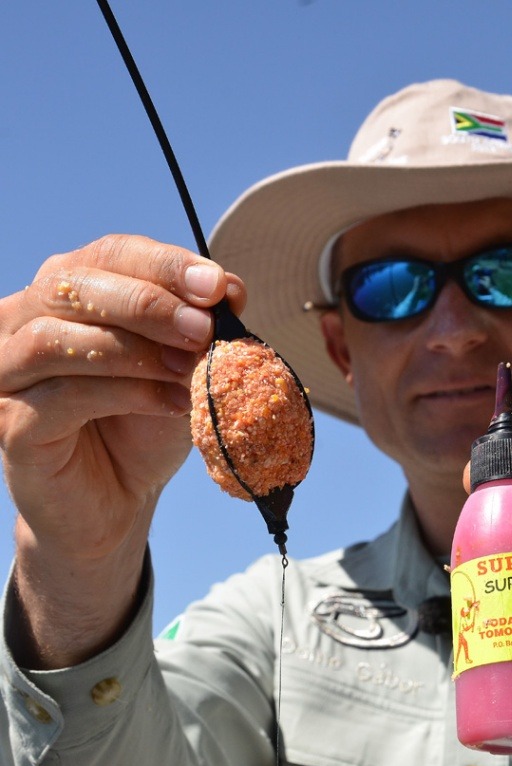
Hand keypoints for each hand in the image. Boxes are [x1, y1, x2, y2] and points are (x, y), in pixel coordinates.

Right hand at [0, 234, 245, 664]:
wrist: (116, 505)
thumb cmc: (142, 427)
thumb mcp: (180, 369)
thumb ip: (198, 327)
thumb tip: (229, 287)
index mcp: (64, 293)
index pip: (108, 254)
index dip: (164, 265)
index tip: (217, 287)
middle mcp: (21, 321)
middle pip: (73, 285)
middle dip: (150, 304)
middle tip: (204, 330)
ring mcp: (8, 373)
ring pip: (58, 338)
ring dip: (135, 349)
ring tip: (190, 370)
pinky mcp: (12, 425)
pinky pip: (64, 396)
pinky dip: (127, 393)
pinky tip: (173, 405)